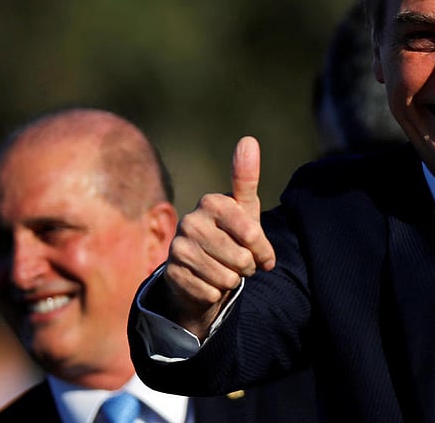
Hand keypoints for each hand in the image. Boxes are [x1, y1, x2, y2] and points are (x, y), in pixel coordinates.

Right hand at [161, 136, 275, 337]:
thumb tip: (249, 140)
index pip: (252, 235)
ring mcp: (177, 249)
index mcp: (212, 203)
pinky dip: (215, 294)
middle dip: (248, 267)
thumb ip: (247, 176)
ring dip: (232, 280)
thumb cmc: (232, 234)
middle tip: (241, 262)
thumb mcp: (245, 208)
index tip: (264, 253)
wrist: (203, 268)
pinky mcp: (170, 275)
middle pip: (241, 259)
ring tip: (225, 271)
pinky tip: (207, 282)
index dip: (263, 251)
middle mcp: (191, 222)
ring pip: (225, 278)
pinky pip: (209, 294)